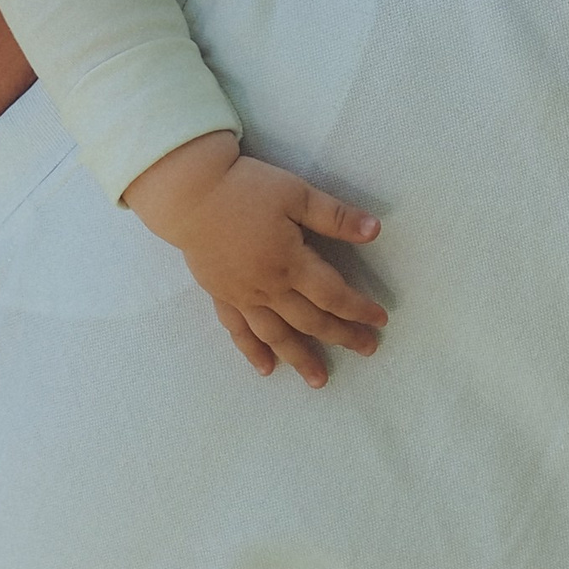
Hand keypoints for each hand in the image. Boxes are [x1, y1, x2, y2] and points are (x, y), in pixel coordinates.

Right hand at [122, 131, 386, 387]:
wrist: (188, 193)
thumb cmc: (245, 188)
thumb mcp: (296, 194)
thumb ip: (334, 216)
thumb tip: (375, 230)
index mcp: (291, 262)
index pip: (333, 294)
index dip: (358, 309)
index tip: (380, 320)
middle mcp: (269, 287)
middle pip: (311, 320)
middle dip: (341, 336)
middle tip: (367, 349)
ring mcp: (242, 295)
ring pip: (276, 335)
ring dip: (300, 357)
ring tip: (318, 380)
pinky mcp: (220, 294)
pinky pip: (239, 330)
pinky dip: (253, 351)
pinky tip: (266, 369)